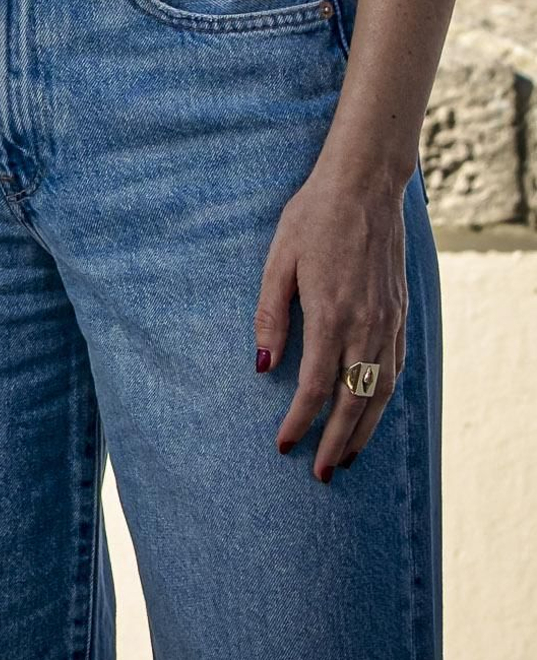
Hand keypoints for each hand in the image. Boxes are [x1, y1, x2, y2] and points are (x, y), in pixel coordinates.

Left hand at [254, 162, 407, 480]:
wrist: (365, 185)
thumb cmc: (313, 216)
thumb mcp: (279, 259)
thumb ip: (270, 315)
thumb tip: (260, 367)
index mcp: (330, 314)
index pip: (315, 388)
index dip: (299, 422)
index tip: (283, 444)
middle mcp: (365, 325)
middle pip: (352, 402)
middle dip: (336, 443)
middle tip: (322, 475)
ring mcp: (388, 322)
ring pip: (379, 393)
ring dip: (364, 430)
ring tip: (348, 457)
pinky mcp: (399, 314)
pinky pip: (395, 369)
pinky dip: (384, 399)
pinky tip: (372, 411)